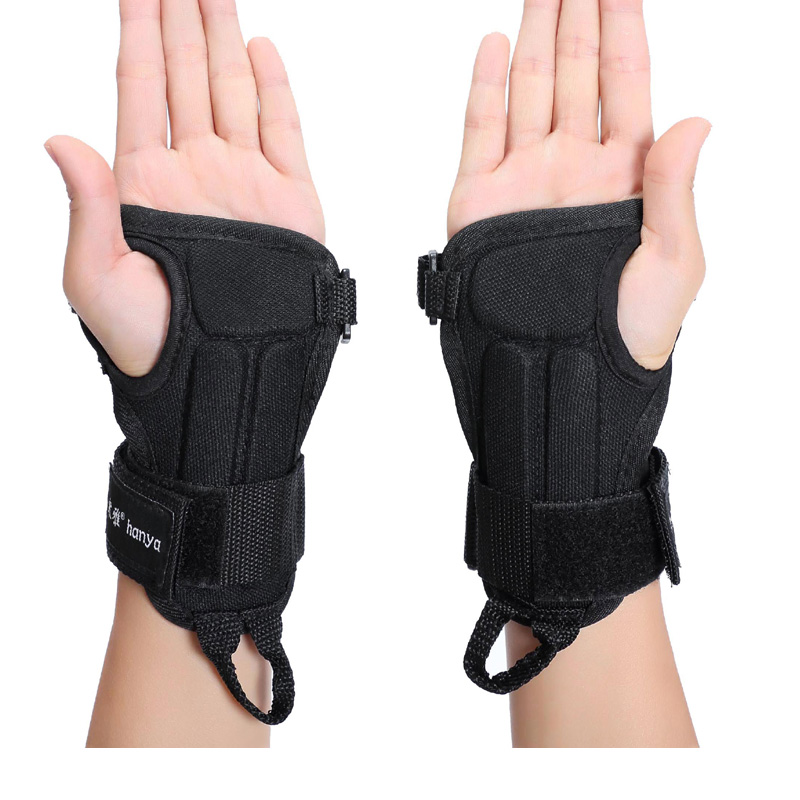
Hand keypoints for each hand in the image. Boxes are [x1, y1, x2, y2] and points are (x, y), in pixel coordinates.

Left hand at [46, 0, 322, 376]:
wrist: (221, 376)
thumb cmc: (150, 340)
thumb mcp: (94, 277)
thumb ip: (84, 205)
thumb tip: (59, 139)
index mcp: (144, 183)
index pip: (140, 88)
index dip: (138, 34)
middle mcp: (195, 172)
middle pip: (186, 76)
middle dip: (181, 19)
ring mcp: (244, 181)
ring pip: (233, 91)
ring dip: (224, 37)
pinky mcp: (290, 202)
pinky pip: (283, 131)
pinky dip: (275, 88)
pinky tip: (261, 51)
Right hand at [448, 0, 709, 369]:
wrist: (560, 377)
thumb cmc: (629, 332)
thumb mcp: (673, 262)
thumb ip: (677, 190)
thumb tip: (695, 120)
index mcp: (624, 177)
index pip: (626, 85)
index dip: (623, 30)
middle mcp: (572, 168)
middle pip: (574, 75)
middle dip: (576, 16)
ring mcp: (523, 181)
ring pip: (527, 91)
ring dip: (534, 36)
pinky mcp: (480, 203)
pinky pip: (481, 132)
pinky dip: (486, 88)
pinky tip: (495, 45)